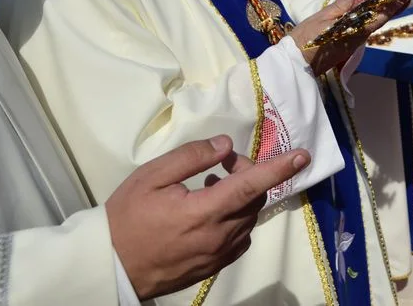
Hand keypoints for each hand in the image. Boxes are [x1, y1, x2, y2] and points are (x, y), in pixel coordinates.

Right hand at [107, 135, 310, 300]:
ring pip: (248, 219)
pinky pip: (239, 238)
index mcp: (203, 212)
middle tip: (223, 164)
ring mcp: (217, 256)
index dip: (279, 169)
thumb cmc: (125, 217)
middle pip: (254, 200)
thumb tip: (225, 146)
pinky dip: (236, 219)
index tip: (303, 156)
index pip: (252, 185)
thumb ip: (191, 158)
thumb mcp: (151, 177)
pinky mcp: (213, 267)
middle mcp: (218, 237)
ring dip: (242, 197)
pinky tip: (213, 211)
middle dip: (249, 175)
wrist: (109, 266)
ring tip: (211, 185)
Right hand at [291, 0, 411, 73]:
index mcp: (358, 29)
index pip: (383, 13)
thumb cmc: (307, 41)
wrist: (297, 63)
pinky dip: (370, 9)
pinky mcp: (349, 38)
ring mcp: (355, 36)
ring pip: (375, 17)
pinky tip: (370, 1)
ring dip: (384, 3)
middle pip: (384, 15)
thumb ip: (342, 5)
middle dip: (396, 0)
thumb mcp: (323, 19)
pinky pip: (364, 21)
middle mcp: (361, 33)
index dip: (397, 0)